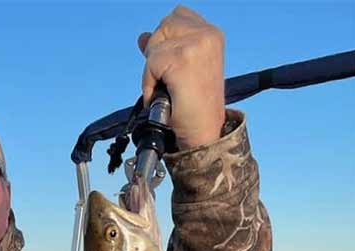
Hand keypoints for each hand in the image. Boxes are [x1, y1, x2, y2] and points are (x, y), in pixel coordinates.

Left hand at [138, 5, 224, 149]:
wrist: (203, 131)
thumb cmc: (193, 106)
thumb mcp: (180, 70)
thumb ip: (164, 49)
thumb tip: (143, 37)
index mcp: (211, 34)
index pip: (176, 15)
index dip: (165, 38)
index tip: (169, 63)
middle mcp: (207, 35)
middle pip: (162, 26)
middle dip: (156, 54)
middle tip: (168, 79)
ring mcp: (196, 45)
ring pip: (154, 45)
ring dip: (152, 71)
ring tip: (168, 88)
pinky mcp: (183, 60)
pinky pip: (150, 64)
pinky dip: (149, 83)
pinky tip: (162, 95)